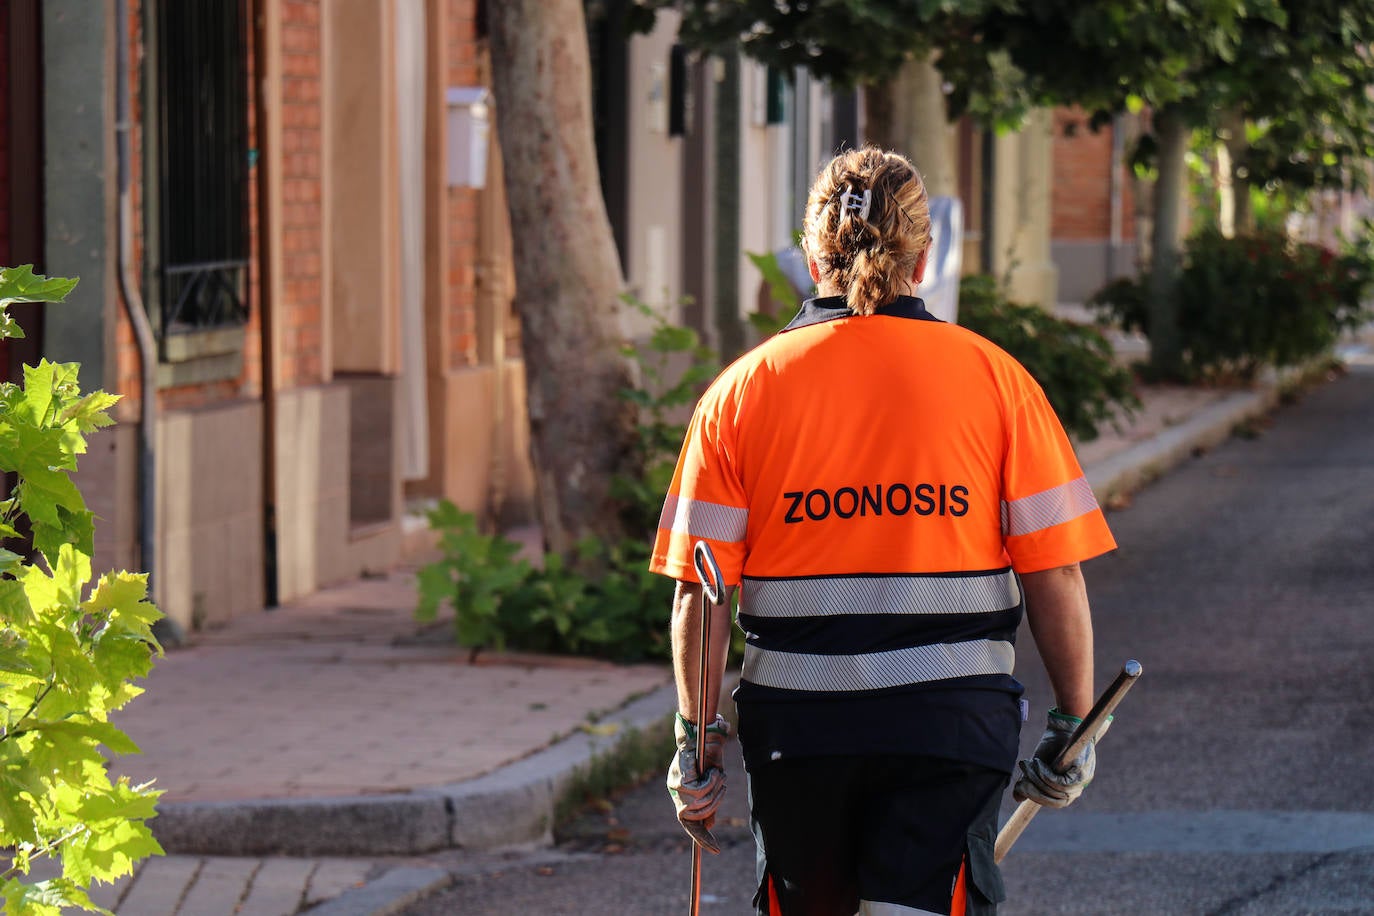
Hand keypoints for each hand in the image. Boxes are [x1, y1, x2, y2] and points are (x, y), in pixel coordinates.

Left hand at [666, 713, 730, 852]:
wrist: (703, 731)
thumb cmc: (709, 753)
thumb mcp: (711, 782)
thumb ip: (708, 801)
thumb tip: (709, 823)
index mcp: (680, 793)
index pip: (688, 823)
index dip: (701, 838)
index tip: (714, 849)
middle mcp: (674, 791)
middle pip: (697, 816)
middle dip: (714, 804)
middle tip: (720, 786)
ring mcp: (674, 786)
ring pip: (701, 804)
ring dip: (715, 790)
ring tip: (716, 774)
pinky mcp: (679, 778)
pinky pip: (700, 792)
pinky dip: (712, 782)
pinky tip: (713, 770)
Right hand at [1013, 708, 1096, 808]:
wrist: (1064, 726)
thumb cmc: (1053, 745)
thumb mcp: (1039, 767)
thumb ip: (1031, 782)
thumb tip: (1017, 798)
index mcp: (1070, 788)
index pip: (1055, 803)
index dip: (1037, 797)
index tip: (1022, 787)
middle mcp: (1079, 787)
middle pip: (1056, 801)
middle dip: (1035, 792)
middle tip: (1022, 779)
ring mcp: (1082, 780)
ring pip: (1055, 792)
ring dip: (1038, 780)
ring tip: (1029, 765)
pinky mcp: (1081, 772)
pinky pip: (1060, 783)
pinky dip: (1045, 775)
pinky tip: (1038, 763)